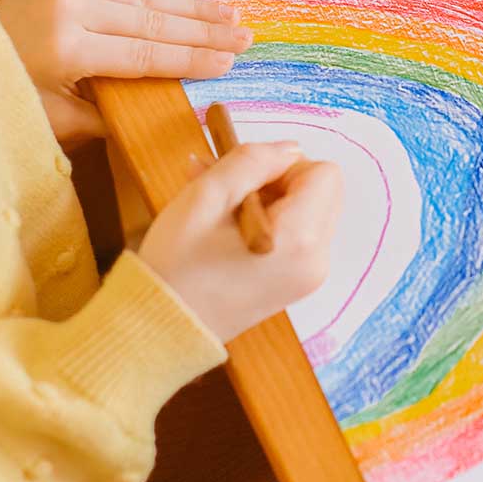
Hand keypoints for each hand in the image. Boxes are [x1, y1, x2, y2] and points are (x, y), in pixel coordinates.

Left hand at [0, 0, 251, 142]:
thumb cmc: (8, 88)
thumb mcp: (51, 117)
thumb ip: (106, 117)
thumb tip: (160, 115)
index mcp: (65, 48)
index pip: (146, 55)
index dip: (191, 59)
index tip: (228, 62)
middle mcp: (69, 6)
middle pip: (154, 21)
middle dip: (206, 30)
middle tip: (244, 35)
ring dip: (192, 4)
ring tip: (228, 14)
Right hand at [138, 142, 342, 342]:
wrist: (159, 332)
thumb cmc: (177, 266)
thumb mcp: (207, 197)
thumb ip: (253, 161)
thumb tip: (289, 149)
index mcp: (301, 240)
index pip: (323, 174)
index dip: (284, 166)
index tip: (245, 181)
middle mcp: (317, 260)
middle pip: (321, 192)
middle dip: (277, 182)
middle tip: (229, 191)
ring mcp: (309, 276)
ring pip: (307, 210)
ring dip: (268, 200)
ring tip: (219, 210)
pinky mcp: (295, 283)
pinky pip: (296, 235)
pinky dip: (268, 222)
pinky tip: (227, 228)